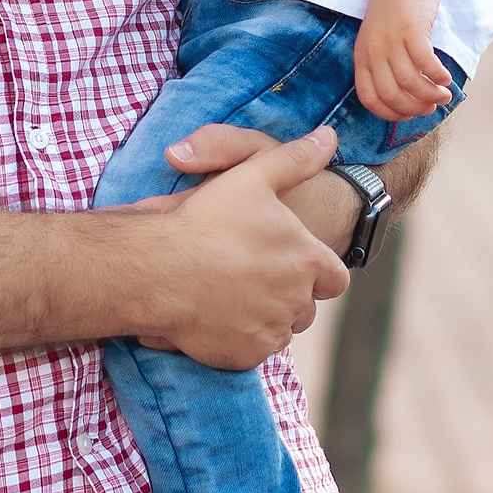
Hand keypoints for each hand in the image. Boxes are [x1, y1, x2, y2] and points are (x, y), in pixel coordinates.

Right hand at [118, 127, 347, 367]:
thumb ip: (295, 159)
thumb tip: (330, 137)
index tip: (292, 265)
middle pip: (305, 306)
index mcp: (307, 259)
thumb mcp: (252, 174)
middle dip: (287, 295)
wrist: (157, 267)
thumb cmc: (205, 219)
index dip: (317, 272)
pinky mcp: (245, 356)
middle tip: (250, 277)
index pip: (335, 278)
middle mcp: (297, 299)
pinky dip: (239, 338)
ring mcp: (272, 331)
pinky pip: (252, 350)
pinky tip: (215, 316)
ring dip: (265, 317)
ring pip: (280, 329)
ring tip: (230, 295)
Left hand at [356, 0, 454, 121]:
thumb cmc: (394, 14)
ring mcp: (391, 40)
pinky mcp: (411, 29)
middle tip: (431, 107)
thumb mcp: (379, 42)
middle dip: (414, 108)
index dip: (390, 114)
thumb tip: (408, 99)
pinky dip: (437, 75)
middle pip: (392, 94)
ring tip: (444, 95)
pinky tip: (445, 78)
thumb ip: (386, 67)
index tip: (408, 116)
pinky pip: (425, 62)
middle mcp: (373, 51)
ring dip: (430, 94)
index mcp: (362, 57)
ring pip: (410, 81)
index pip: (370, 98)